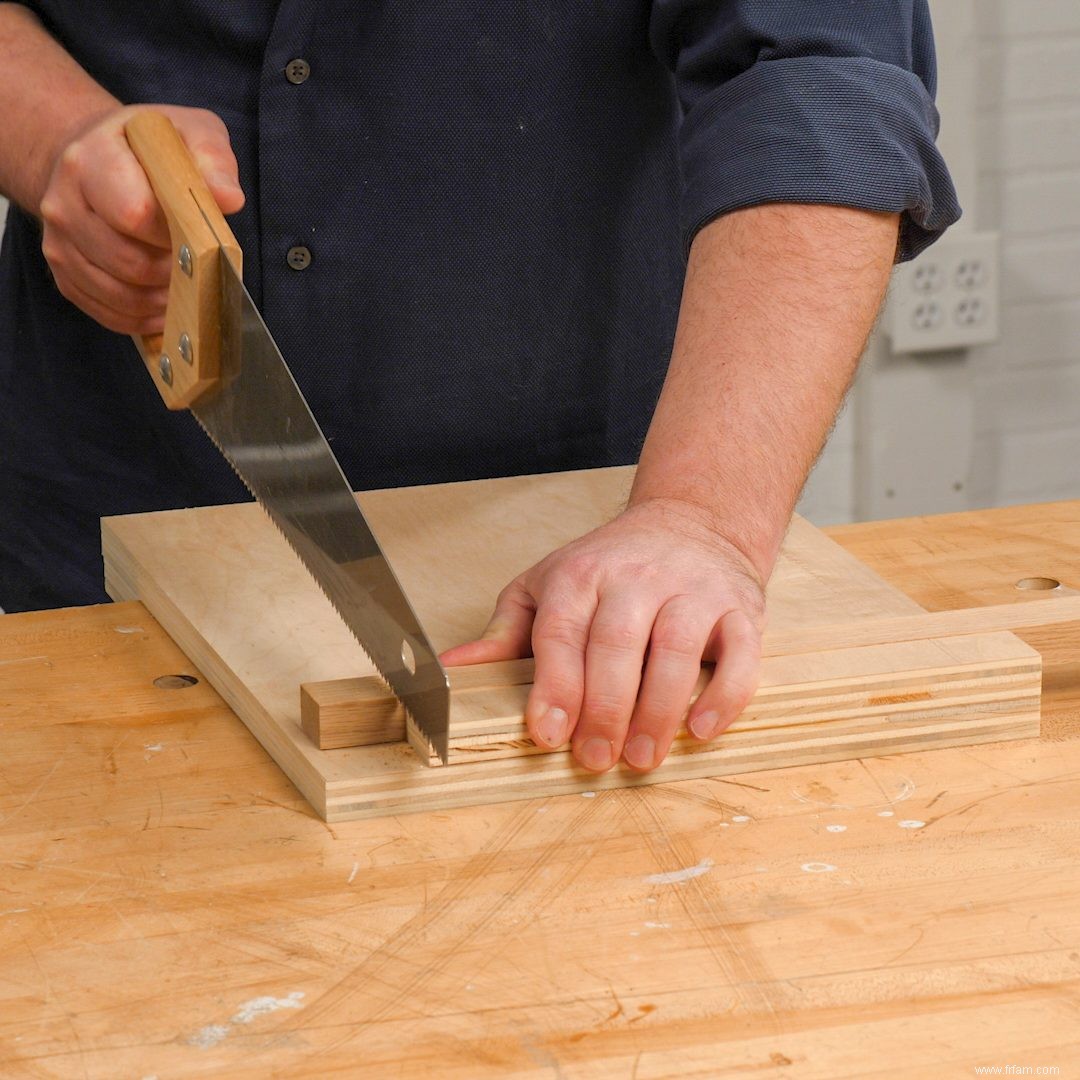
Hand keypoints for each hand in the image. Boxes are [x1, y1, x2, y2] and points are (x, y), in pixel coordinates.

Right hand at [38, 104, 243, 335]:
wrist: (92, 156)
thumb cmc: (148, 148)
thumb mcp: (189, 132)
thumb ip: (212, 161)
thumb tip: (229, 199)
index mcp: (91, 158)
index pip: (134, 214)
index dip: (176, 233)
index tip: (196, 231)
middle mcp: (64, 202)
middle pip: (129, 263)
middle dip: (174, 271)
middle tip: (196, 263)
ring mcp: (59, 242)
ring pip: (121, 295)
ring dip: (163, 299)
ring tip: (184, 280)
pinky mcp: (65, 275)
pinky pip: (110, 313)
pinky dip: (145, 316)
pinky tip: (165, 301)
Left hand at [441, 498, 765, 772]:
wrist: (691, 523)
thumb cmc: (609, 565)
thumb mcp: (546, 585)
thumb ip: (505, 633)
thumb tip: (450, 669)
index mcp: (581, 574)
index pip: (563, 632)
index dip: (555, 686)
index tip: (548, 734)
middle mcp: (637, 578)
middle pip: (618, 643)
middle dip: (605, 708)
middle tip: (596, 758)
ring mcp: (693, 591)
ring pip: (678, 649)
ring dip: (659, 710)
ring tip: (641, 758)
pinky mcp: (739, 608)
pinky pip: (740, 654)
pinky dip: (725, 694)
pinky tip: (701, 729)